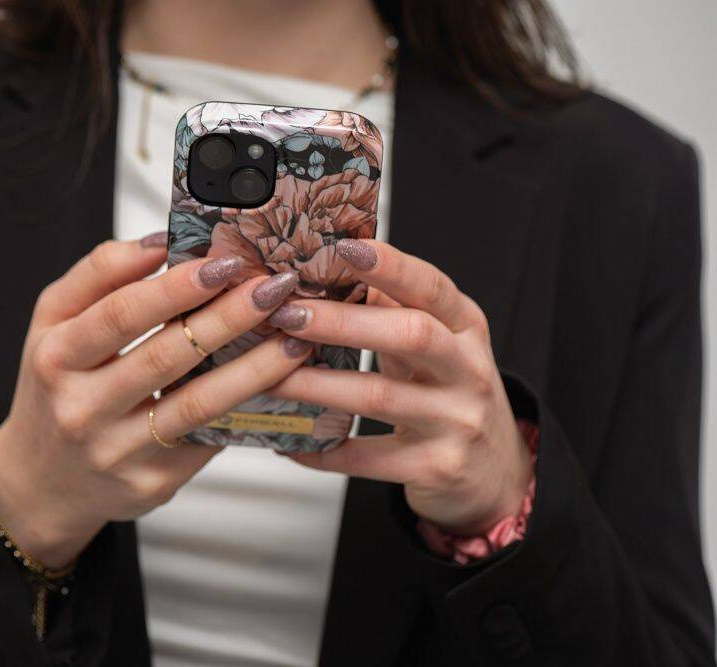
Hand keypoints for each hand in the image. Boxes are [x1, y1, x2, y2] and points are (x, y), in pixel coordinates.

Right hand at [0, 235, 308, 565]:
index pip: (120, 315)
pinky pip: (206, 437)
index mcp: (55, 359)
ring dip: (252, 369)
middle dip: (227, 319)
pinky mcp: (152, 482)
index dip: (175, 288)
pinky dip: (243, 407)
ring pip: (196, 405)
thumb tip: (158, 243)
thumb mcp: (53, 324)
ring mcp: (118, 453)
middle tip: (273, 289)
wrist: (44, 479)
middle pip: (165, 357)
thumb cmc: (56, 386)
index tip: (222, 262)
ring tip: (293, 340)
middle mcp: (82, 410)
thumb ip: (98, 274)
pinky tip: (274, 383)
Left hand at [267, 239, 531, 534]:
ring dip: (315, 385)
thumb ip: (393, 309)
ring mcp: (456, 421)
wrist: (495, 471)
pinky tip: (286, 441)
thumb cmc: (449, 391)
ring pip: (378, 398)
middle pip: (410, 335)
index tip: (346, 248)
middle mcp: (468, 370)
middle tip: (288, 314)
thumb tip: (326, 269)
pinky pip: (367, 458)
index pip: (432, 288)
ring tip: (268, 376)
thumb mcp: (436, 343)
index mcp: (466, 327)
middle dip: (343, 323)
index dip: (392, 267)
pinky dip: (322, 449)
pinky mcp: (435, 467)